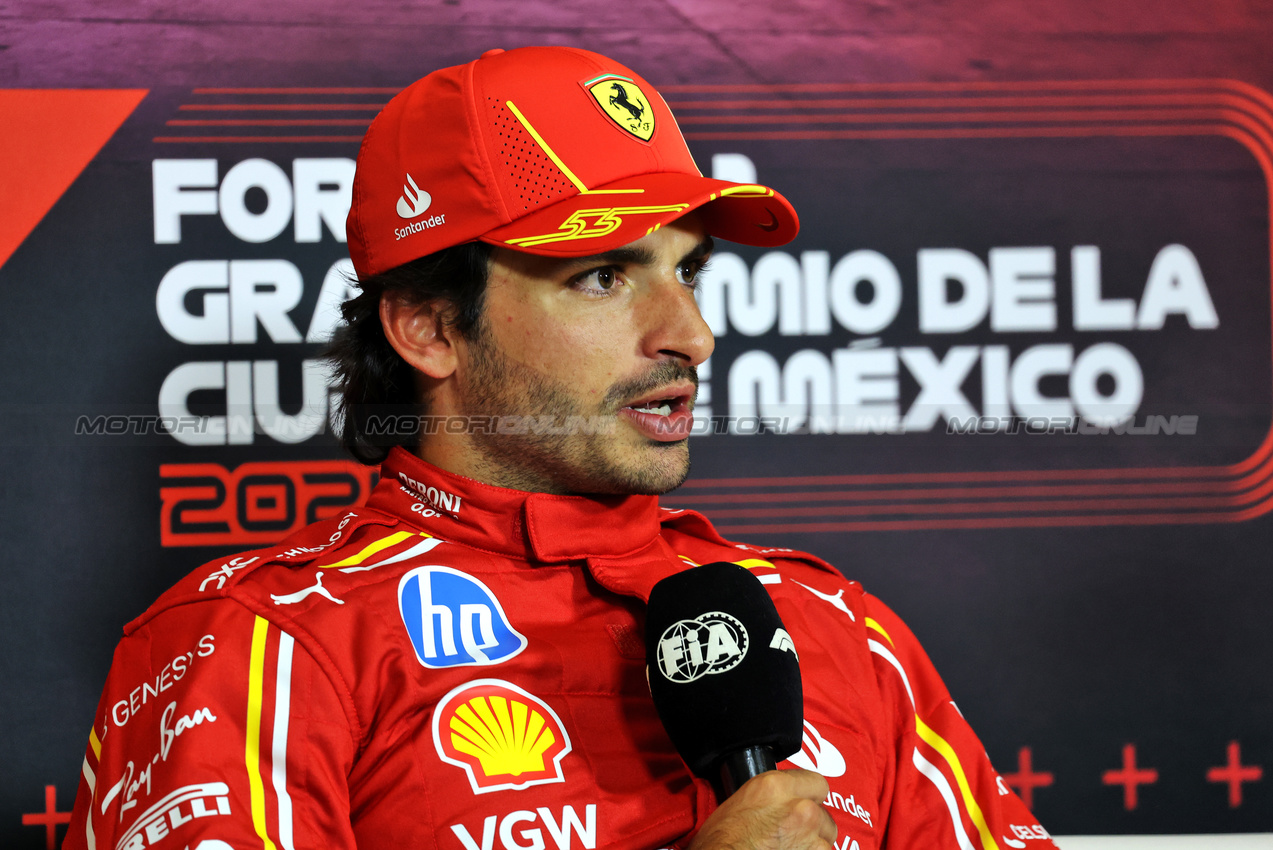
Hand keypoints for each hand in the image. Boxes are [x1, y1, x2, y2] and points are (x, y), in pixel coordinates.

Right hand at [689, 769, 836, 849]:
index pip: (816, 783)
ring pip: (826, 839)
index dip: (809, 796)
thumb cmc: (721, 842)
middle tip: (790, 833)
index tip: (802, 804)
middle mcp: (799, 808)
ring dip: (813, 844)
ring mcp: (809, 836)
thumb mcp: (741, 801)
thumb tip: (780, 800)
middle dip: (812, 824)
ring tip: (789, 848)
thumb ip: (771, 796)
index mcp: (776, 787)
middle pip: (824, 813)